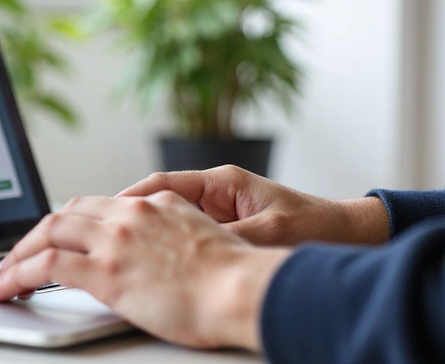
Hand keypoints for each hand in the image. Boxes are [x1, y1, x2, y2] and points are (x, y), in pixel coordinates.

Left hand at [0, 192, 290, 349]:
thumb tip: (147, 253)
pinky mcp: (106, 270)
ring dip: (16, 255)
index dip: (64, 222)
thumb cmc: (233, 276)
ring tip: (0, 276)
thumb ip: (166, 236)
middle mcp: (128, 214)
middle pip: (64, 214)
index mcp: (152, 204)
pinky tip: (5, 288)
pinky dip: (17, 275)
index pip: (93, 205)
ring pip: (47, 234)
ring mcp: (114, 239)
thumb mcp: (198, 238)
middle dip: (33, 236)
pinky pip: (45, 266)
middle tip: (14, 256)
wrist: (245, 290)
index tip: (50, 237)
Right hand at [118, 165, 388, 245]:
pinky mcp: (225, 231)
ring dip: (147, 232)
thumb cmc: (314, 225)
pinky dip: (169, 248)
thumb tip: (196, 249)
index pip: (165, 183)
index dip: (132, 195)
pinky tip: (154, 264)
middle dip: (130, 213)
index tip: (109, 208)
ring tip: (121, 249)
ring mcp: (219, 213)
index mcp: (223, 182)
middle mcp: (216, 194)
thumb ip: (232, 236)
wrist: (345, 234)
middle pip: (160, 200)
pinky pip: (187, 238)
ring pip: (170, 220)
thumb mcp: (271, 230)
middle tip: (102, 229)